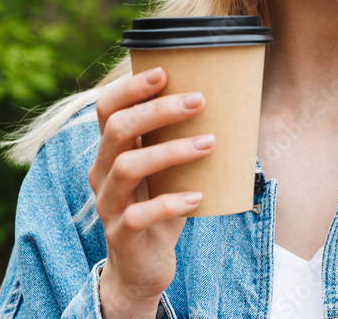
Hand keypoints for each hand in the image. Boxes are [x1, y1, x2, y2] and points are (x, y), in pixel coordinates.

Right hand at [88, 67, 214, 316]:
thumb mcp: (169, 169)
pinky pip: (140, 215)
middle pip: (118, 129)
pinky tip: (197, 196)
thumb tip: (234, 102)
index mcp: (112, 150)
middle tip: (199, 100)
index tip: (164, 71)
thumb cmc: (161, 206)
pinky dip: (171, 203)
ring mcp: (108, 203)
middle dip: (159, 110)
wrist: (143, 266)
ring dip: (172, 151)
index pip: (106, 107)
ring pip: (128, 166)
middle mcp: (102, 171)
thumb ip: (182, 139)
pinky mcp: (121, 234)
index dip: (130, 87)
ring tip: (210, 143)